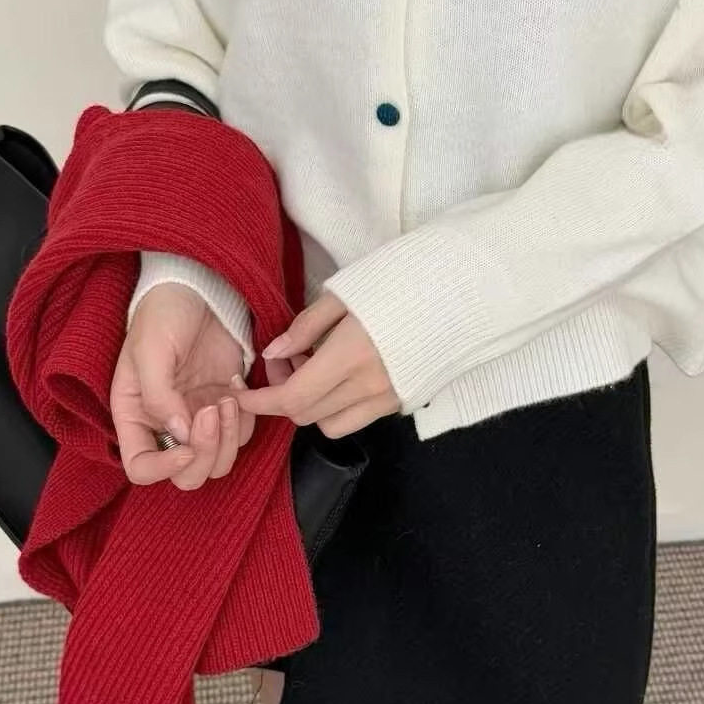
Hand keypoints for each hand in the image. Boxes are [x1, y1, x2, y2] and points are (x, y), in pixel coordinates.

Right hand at [111, 282, 252, 487]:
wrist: (199, 286)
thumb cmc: (164, 313)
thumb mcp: (150, 350)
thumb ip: (159, 396)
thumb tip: (180, 435)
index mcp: (135, 415)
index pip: (140, 467)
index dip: (163, 468)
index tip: (185, 445)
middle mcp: (166, 425)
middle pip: (185, 475)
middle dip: (204, 454)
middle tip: (212, 412)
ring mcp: (198, 417)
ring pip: (217, 462)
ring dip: (228, 440)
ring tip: (227, 398)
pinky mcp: (226, 404)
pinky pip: (241, 435)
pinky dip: (245, 421)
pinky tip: (236, 386)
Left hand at [232, 292, 400, 437]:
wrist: (462, 290)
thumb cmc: (402, 278)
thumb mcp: (346, 292)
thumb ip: (306, 326)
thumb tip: (273, 353)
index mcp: (350, 354)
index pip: (292, 397)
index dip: (260, 401)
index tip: (242, 392)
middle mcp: (368, 385)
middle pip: (306, 414)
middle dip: (282, 396)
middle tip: (284, 359)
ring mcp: (389, 398)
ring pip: (330, 424)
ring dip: (311, 406)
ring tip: (314, 369)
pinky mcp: (404, 401)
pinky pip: (357, 418)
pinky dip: (338, 406)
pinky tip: (341, 376)